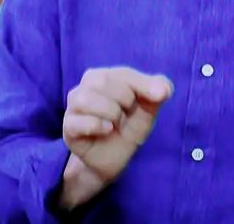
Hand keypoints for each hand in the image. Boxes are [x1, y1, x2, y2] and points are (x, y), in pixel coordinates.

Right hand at [63, 67, 172, 184]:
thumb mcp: (149, 109)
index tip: (160, 96)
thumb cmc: (129, 127)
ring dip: (110, 112)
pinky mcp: (68, 127)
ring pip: (86, 99)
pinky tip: (107, 130)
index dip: (143, 84)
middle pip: (103, 81)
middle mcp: (86, 86)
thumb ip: (159, 92)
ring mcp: (74, 106)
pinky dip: (96, 125)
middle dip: (124, 99)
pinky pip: (77, 121)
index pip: (123, 73)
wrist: (114, 159)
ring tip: (116, 123)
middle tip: (127, 114)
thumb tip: (164, 89)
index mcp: (105, 76)